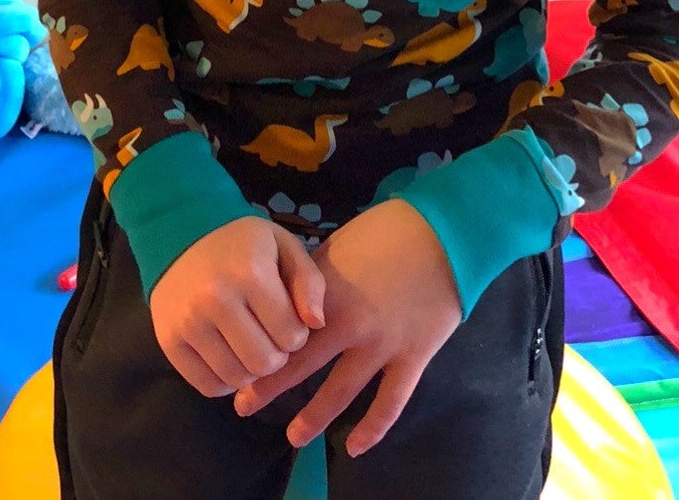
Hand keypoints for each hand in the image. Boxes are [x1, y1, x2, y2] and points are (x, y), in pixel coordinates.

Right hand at [149, 216, 326, 398]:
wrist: (179, 234)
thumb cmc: (241, 243)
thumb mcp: (282, 245)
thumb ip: (309, 281)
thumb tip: (317, 324)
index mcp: (250, 273)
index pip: (291, 336)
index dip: (297, 334)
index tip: (287, 319)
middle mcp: (216, 299)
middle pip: (264, 363)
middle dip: (276, 355)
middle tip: (268, 335)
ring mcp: (188, 323)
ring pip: (237, 378)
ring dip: (251, 369)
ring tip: (249, 344)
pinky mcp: (169, 341)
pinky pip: (208, 386)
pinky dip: (225, 381)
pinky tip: (228, 356)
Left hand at [233, 199, 462, 457]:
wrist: (443, 231)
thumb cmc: (387, 230)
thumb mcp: (338, 246)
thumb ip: (313, 278)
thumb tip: (288, 299)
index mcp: (325, 293)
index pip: (280, 329)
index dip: (257, 348)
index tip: (236, 363)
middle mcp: (348, 325)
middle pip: (300, 364)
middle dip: (268, 386)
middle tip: (242, 406)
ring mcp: (381, 345)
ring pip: (340, 391)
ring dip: (313, 416)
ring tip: (293, 437)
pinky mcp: (413, 356)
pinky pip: (390, 402)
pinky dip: (373, 428)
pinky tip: (354, 447)